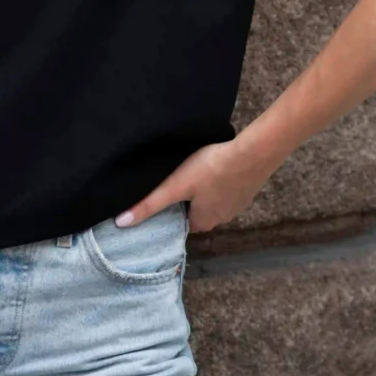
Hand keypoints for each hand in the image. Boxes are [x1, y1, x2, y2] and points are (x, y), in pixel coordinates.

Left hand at [114, 132, 275, 232]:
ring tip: (193, 170)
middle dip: (186, 199)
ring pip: (212, 200)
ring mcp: (237, 205)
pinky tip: (215, 166)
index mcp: (203, 222)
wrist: (254, 152)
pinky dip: (219, 180)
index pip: (179, 222)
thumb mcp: (175, 185)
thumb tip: (121, 223)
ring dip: (203, 189)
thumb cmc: (212, 168)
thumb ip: (149, 204)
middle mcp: (221, 219)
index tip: (162, 194)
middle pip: (196, 212)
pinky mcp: (247, 189)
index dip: (170, 209)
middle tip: (175, 178)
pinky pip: (226, 189)